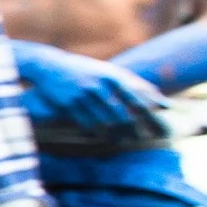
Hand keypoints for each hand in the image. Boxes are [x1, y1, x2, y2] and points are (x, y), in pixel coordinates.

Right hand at [15, 42, 166, 138]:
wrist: (48, 66)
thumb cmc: (84, 69)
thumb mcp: (107, 71)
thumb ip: (131, 83)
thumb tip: (158, 97)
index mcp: (111, 75)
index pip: (136, 96)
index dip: (148, 112)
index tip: (157, 121)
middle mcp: (98, 85)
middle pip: (121, 111)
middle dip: (133, 126)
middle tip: (143, 137)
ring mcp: (82, 95)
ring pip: (104, 120)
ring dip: (116, 132)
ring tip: (125, 140)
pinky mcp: (68, 105)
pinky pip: (86, 122)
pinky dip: (98, 131)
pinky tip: (106, 136)